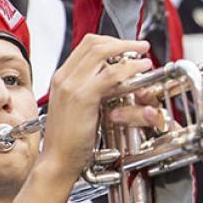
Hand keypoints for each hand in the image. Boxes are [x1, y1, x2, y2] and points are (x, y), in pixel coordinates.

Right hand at [38, 35, 161, 184]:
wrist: (57, 161)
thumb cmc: (69, 140)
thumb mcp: (80, 107)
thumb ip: (93, 90)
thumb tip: (114, 80)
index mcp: (61, 78)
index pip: (86, 46)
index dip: (110, 41)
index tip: (127, 46)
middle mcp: (64, 77)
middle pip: (94, 43)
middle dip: (121, 41)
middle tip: (140, 46)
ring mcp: (71, 86)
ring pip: (101, 53)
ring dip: (127, 50)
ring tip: (144, 55)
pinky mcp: (82, 97)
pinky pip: (110, 74)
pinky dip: (128, 68)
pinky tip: (140, 70)